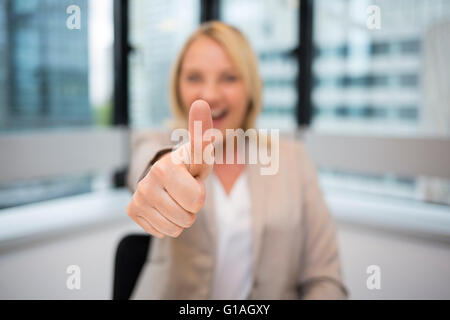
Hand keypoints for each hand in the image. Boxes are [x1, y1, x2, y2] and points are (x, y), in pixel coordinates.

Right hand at [126, 100, 213, 237]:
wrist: (166, 172)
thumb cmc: (188, 163)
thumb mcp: (200, 151)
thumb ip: (202, 130)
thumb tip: (201, 101)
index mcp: (166, 167)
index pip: (196, 199)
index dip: (198, 191)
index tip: (190, 174)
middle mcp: (147, 183)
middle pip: (188, 217)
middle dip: (192, 206)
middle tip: (186, 190)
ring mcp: (138, 198)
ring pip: (175, 228)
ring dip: (181, 217)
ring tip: (177, 198)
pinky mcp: (133, 211)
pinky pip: (162, 231)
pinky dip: (168, 224)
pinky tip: (165, 207)